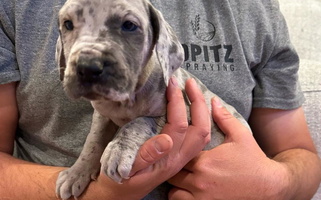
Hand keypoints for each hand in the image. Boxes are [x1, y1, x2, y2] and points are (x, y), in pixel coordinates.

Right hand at [87, 77, 210, 199]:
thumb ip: (146, 156)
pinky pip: (196, 137)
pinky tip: (191, 108)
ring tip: (192, 91)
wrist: (118, 193)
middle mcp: (179, 159)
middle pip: (200, 129)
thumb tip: (166, 139)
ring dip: (201, 111)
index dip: (177, 102)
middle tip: (189, 82)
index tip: (171, 84)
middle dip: (197, 102)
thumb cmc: (118, 179)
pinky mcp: (177, 156)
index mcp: (168, 160)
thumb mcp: (126, 169)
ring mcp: (180, 158)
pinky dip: (198, 119)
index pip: (180, 125)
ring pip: (202, 134)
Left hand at [168, 97, 287, 199]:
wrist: (270, 187)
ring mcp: (202, 198)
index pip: (178, 152)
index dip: (177, 150)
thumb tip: (213, 99)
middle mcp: (200, 181)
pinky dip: (181, 198)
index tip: (179, 147)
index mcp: (205, 161)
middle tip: (179, 160)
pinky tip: (188, 190)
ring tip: (182, 177)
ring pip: (173, 192)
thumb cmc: (254, 161)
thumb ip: (224, 118)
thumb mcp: (240, 136)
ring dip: (175, 184)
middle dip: (173, 166)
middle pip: (172, 172)